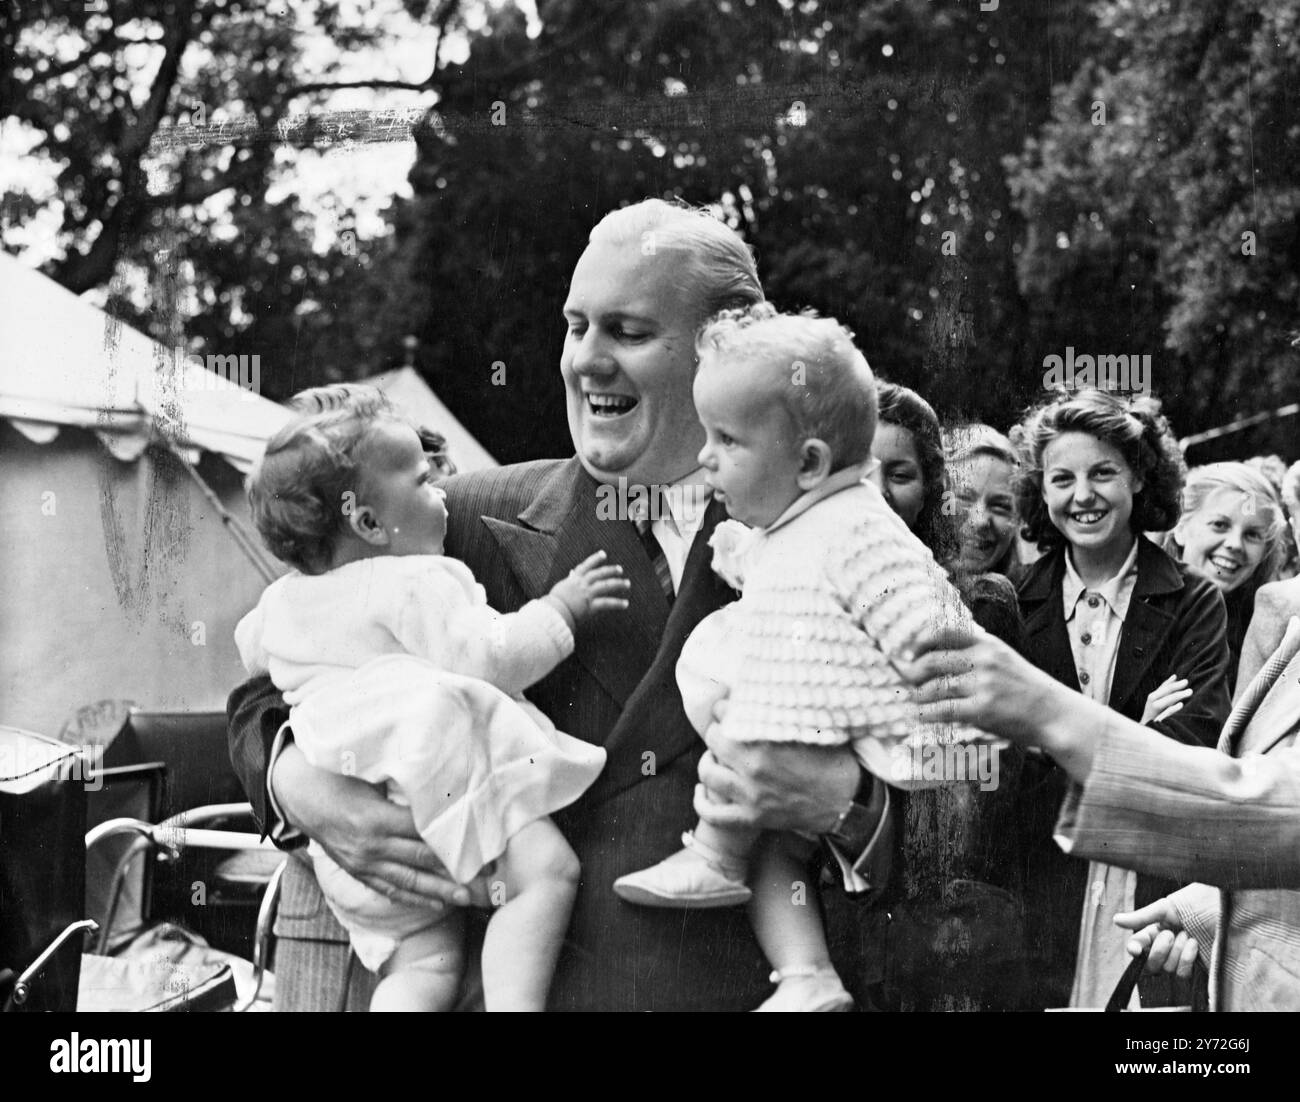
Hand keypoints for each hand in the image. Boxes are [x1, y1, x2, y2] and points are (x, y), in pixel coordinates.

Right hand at [273, 743, 486, 908]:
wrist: (295, 790)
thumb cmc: (333, 771)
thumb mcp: (368, 770)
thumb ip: (402, 781)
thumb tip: (441, 784)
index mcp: (375, 818)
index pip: (423, 833)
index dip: (452, 839)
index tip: (481, 842)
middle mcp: (370, 846)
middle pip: (420, 861)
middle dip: (454, 871)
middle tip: (485, 877)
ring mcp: (361, 862)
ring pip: (407, 881)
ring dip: (438, 891)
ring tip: (465, 898)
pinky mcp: (356, 870)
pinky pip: (388, 889)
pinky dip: (412, 897)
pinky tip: (434, 903)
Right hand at [548, 550, 629, 623]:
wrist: (553, 612)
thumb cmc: (554, 603)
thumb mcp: (561, 588)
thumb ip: (569, 581)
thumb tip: (572, 574)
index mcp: (574, 579)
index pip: (586, 565)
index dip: (595, 559)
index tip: (603, 554)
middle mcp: (582, 584)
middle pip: (600, 573)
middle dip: (611, 570)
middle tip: (620, 570)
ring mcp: (588, 593)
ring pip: (606, 585)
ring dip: (618, 584)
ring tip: (627, 584)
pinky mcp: (591, 605)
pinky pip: (607, 603)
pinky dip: (617, 603)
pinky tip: (625, 604)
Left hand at [694, 703, 859, 833]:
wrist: (847, 801)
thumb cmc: (831, 759)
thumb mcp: (809, 726)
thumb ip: (781, 710)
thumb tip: (760, 690)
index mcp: (767, 739)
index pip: (725, 712)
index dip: (725, 708)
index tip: (730, 708)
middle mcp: (753, 766)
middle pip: (713, 738)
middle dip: (718, 732)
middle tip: (727, 732)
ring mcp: (750, 795)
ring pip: (707, 772)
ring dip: (708, 761)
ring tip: (718, 757)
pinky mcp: (751, 818)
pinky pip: (713, 815)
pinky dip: (701, 802)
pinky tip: (701, 790)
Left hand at [894, 622, 1109, 781]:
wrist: (1055, 714)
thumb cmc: (1027, 688)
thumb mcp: (1005, 658)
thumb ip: (977, 652)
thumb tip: (938, 653)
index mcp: (988, 643)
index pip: (945, 632)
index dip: (921, 641)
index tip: (911, 652)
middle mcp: (984, 660)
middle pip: (933, 661)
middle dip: (913, 672)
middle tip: (906, 680)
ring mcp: (983, 685)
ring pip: (935, 687)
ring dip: (917, 695)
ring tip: (911, 700)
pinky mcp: (982, 709)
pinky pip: (943, 710)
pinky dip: (925, 714)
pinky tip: (918, 716)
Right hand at [1114, 898, 1198, 979]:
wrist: (1229, 911)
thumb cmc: (1198, 903)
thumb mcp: (1168, 907)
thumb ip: (1142, 917)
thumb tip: (1116, 921)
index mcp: (1157, 929)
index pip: (1138, 946)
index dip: (1134, 949)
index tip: (1136, 949)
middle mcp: (1167, 946)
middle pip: (1150, 964)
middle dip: (1158, 949)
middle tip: (1170, 933)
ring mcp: (1182, 958)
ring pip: (1166, 968)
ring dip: (1176, 951)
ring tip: (1188, 935)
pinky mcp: (1197, 968)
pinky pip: (1182, 974)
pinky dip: (1186, 960)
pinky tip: (1194, 946)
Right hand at [1141, 675, 1191, 725]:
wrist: (1146, 728)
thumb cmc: (1154, 713)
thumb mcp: (1157, 700)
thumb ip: (1165, 690)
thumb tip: (1175, 676)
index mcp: (1153, 696)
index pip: (1164, 687)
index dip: (1172, 682)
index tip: (1184, 680)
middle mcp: (1152, 702)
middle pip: (1165, 692)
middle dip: (1177, 686)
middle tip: (1187, 683)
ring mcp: (1154, 710)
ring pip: (1166, 700)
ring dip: (1178, 695)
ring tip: (1190, 692)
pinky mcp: (1157, 719)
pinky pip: (1166, 713)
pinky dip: (1172, 708)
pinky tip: (1181, 704)